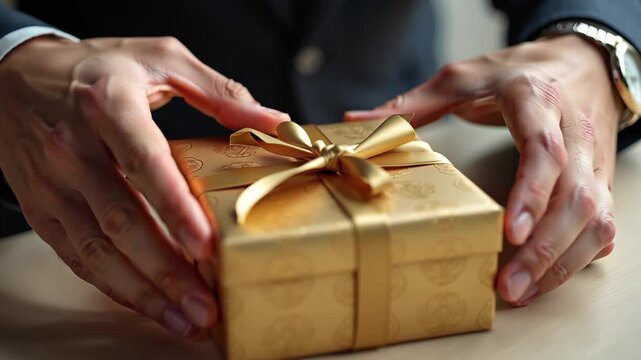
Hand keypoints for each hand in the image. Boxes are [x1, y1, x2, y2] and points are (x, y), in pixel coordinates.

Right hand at [0, 36, 289, 335]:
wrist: (12, 77)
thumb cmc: (97, 67)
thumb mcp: (160, 58)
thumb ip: (219, 91)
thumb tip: (274, 121)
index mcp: (108, 104)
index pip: (143, 161)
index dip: (174, 206)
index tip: (206, 244)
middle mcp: (74, 148)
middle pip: (122, 219)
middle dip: (167, 269)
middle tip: (206, 305)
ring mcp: (54, 183)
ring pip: (98, 249)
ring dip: (142, 291)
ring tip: (185, 319)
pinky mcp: (44, 208)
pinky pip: (78, 256)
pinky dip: (114, 286)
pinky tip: (147, 305)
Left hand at [344, 35, 620, 304]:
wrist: (580, 63)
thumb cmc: (518, 73)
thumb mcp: (463, 78)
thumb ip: (412, 103)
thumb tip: (355, 121)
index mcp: (536, 100)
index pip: (543, 150)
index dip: (531, 192)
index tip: (510, 233)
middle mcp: (574, 132)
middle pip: (574, 196)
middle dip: (544, 248)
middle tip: (508, 287)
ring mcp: (592, 160)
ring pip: (595, 216)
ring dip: (561, 261)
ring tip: (521, 293)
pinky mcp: (600, 180)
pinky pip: (603, 224)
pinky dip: (579, 256)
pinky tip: (548, 276)